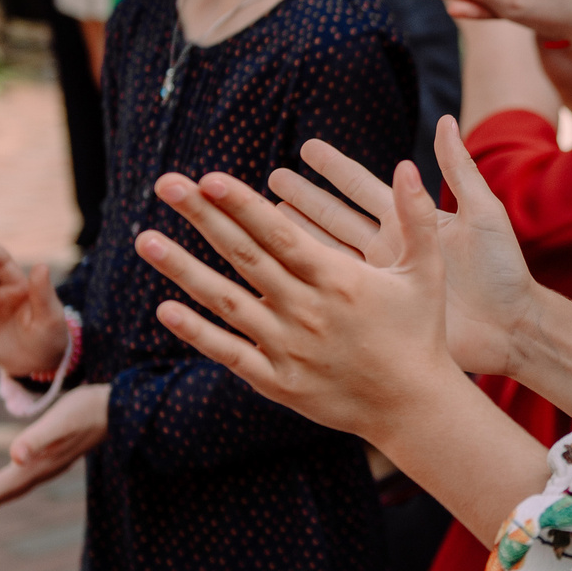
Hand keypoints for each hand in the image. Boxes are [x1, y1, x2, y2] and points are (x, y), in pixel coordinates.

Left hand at [0, 383, 105, 518]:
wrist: (120, 409)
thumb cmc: (87, 409)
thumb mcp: (59, 419)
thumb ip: (37, 439)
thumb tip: (14, 456)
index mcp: (34, 468)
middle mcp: (38, 473)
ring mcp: (46, 468)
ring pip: (6, 490)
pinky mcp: (51, 459)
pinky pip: (16, 481)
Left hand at [148, 118, 538, 380]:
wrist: (414, 406)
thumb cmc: (420, 333)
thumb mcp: (427, 271)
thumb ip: (416, 217)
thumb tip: (409, 164)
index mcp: (339, 280)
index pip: (279, 234)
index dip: (242, 205)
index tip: (209, 178)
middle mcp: (307, 311)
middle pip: (244, 256)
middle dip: (202, 216)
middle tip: (165, 183)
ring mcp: (288, 348)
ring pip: (226, 302)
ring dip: (182, 269)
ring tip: (144, 239)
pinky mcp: (278, 382)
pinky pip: (229, 353)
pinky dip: (196, 332)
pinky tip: (163, 309)